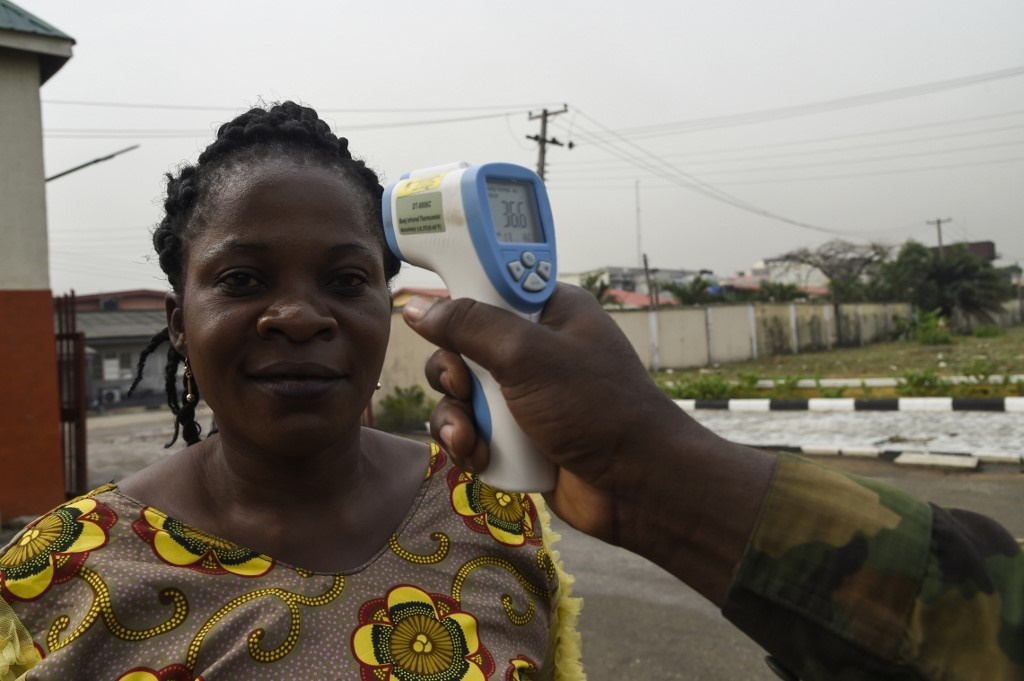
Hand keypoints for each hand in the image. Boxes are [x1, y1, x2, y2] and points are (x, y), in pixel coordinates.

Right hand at [401, 284, 689, 543]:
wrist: (636, 486)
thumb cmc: (596, 407)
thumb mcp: (528, 355)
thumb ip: (469, 326)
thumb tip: (418, 307)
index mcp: (548, 310)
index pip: (488, 286)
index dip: (456, 299)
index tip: (428, 313)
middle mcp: (534, 348)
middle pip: (462, 345)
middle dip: (452, 374)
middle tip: (463, 388)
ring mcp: (525, 394)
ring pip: (460, 393)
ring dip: (455, 418)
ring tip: (469, 439)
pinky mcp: (517, 435)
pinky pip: (472, 429)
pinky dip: (468, 444)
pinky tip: (480, 457)